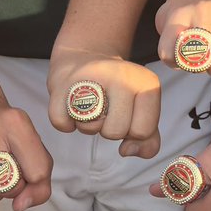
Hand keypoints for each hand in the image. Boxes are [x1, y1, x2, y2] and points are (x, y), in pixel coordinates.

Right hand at [0, 89, 52, 210]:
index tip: (25, 167)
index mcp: (13, 121)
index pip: (38, 173)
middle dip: (12, 186)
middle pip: (9, 189)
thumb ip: (40, 180)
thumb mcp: (33, 146)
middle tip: (5, 168)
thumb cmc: (5, 132)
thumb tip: (20, 207)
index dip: (35, 179)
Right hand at [47, 47, 161, 157]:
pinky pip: (62, 124)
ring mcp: (91, 76)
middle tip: (106, 112)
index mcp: (146, 82)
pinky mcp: (62, 83)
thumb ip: (148, 141)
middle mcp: (121, 75)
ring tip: (90, 107)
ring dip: (88, 127)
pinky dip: (65, 123)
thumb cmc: (118, 94)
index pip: (143, 131)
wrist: (85, 59)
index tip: (128, 115)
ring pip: (90, 128)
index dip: (133, 133)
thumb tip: (126, 151)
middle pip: (115, 132)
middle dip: (109, 131)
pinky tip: (72, 108)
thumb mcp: (142, 112)